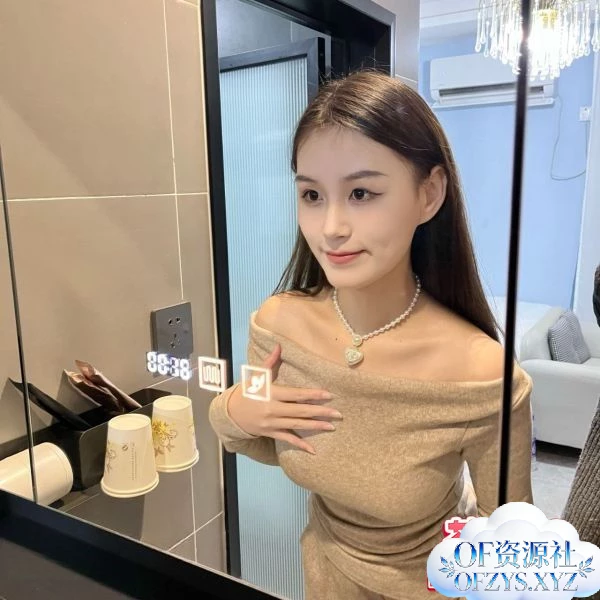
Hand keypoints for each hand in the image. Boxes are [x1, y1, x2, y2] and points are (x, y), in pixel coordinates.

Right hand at [227, 343, 341, 453]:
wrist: (230, 413)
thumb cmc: (247, 391)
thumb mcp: (257, 376)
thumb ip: (270, 362)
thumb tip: (279, 345)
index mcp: (271, 393)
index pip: (296, 394)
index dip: (313, 395)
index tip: (328, 395)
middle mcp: (272, 409)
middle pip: (300, 411)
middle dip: (320, 412)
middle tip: (338, 414)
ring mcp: (271, 423)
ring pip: (296, 425)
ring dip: (315, 426)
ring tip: (331, 427)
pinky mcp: (270, 433)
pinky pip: (287, 439)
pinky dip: (300, 445)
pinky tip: (313, 450)